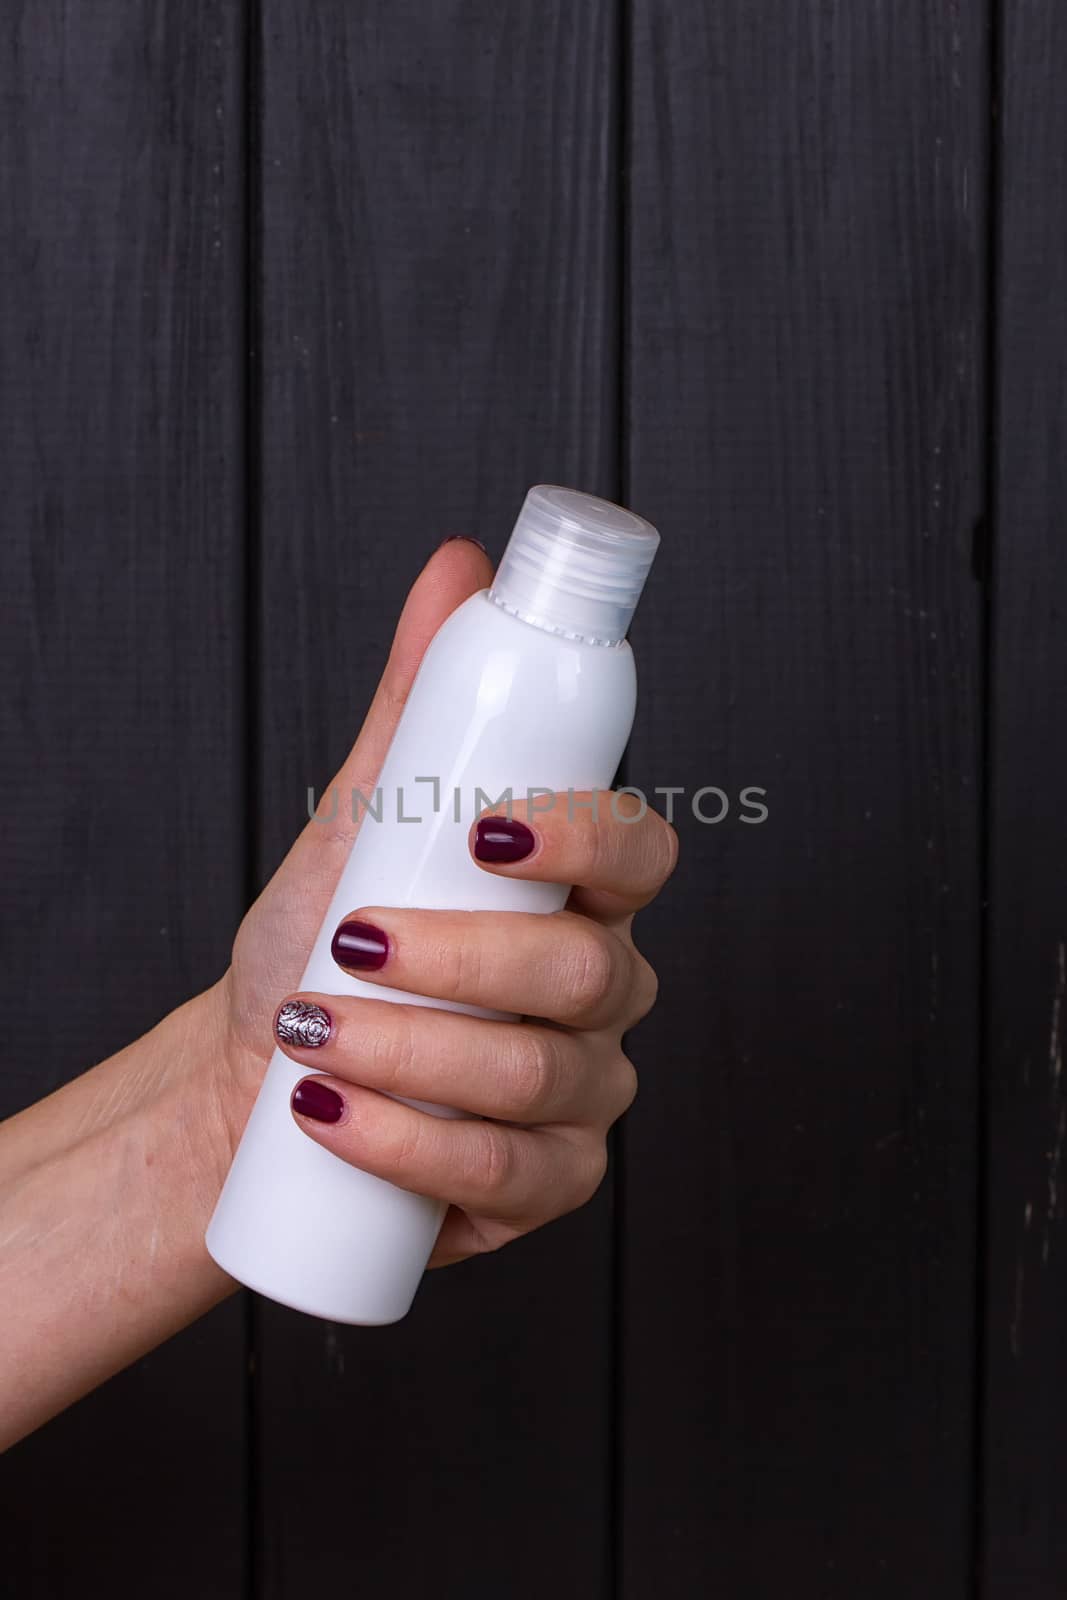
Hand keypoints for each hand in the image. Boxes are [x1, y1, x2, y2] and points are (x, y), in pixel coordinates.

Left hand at [214, 538, 676, 1264]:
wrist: (262, 1081)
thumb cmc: (325, 946)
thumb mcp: (365, 820)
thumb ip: (420, 703)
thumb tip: (456, 566)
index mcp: (582, 892)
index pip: (641, 851)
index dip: (583, 836)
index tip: (483, 828)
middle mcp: (603, 989)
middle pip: (591, 971)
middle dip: (459, 960)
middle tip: (352, 944)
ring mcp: (583, 1090)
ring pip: (543, 1077)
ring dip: (414, 1054)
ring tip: (314, 1034)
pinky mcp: (548, 1181)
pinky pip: (513, 1176)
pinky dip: (411, 1147)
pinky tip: (335, 1119)